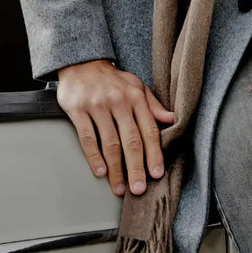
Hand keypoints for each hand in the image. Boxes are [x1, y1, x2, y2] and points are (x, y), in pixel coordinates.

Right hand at [56, 59, 175, 196]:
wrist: (82, 63)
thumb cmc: (112, 79)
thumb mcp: (136, 87)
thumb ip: (153, 105)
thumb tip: (172, 120)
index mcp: (136, 97)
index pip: (149, 129)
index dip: (154, 153)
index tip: (157, 173)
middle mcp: (119, 102)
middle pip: (131, 140)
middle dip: (136, 167)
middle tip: (139, 189)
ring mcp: (98, 106)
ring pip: (110, 143)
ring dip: (116, 169)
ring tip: (120, 188)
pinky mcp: (78, 110)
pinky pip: (87, 138)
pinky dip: (94, 157)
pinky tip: (101, 172)